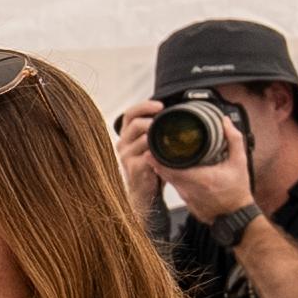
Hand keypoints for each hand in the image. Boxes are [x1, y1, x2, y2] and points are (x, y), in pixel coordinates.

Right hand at [113, 101, 168, 219]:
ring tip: (170, 137)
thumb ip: (155, 131)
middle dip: (153, 119)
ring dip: (157, 136)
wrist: (144, 192)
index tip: (160, 105)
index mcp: (126, 135)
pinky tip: (167, 152)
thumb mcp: (150, 145)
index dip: (144, 106)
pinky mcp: (133, 168)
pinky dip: (158, 152)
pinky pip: (146, 156)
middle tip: (167, 120)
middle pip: (135, 123)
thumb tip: (174, 113)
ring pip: (142, 138)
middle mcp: (123, 144)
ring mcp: (126, 156)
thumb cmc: (150, 166)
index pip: (130, 113)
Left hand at [157, 99, 256, 223]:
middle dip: (157, 157)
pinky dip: (171, 175)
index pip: (168, 166)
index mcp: (198, 177)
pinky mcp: (185, 200)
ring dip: (163, 166)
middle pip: (163, 170)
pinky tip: (173, 166)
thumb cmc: (237, 191)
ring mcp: (184, 195)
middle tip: (154, 143)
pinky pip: (173, 184)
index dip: (157, 156)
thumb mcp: (239, 162)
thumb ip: (233, 140)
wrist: (235, 216)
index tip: (152, 144)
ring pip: (167, 178)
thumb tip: (225, 122)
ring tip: (161, 151)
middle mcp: (186, 188)